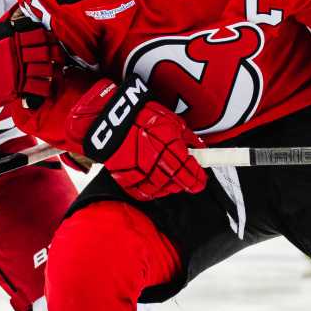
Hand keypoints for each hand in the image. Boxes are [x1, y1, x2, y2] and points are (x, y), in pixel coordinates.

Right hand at [0, 14, 64, 127]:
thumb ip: (4, 23)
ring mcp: (18, 71)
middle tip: (57, 55)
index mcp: (12, 39)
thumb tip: (16, 11)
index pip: (37, 34)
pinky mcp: (17, 88)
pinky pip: (39, 87)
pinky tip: (47, 85)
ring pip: (45, 69)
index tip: (50, 39)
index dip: (47, 37)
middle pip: (45, 51)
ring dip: (52, 69)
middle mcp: (17, 54)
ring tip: (55, 69)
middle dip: (55, 53)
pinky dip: (45, 87)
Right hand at [66, 77, 205, 200]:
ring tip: (166, 173)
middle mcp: (158, 166)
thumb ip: (189, 138)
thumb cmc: (141, 117)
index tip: (200, 180)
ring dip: (168, 185)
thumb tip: (200, 148)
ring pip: (162, 190)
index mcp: (172, 151)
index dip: (199, 179)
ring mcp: (142, 176)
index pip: (192, 175)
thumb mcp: (172, 121)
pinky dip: (151, 188)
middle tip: (184, 174)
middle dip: (184, 180)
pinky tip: (152, 178)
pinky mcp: (127, 181)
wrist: (110, 121)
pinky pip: (144, 192)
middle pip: (178, 184)